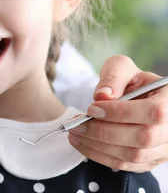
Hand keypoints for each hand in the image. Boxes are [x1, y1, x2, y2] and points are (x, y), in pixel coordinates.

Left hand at [68, 55, 167, 171]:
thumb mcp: (123, 68)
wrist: (139, 98)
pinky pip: (126, 165)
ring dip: (98, 146)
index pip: (153, 112)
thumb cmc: (132, 82)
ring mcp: (164, 149)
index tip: (91, 109)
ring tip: (74, 133)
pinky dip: (100, 156)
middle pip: (142, 138)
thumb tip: (102, 96)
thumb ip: (113, 76)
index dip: (120, 113)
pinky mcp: (151, 161)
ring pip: (133, 156)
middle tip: (76, 124)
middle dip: (103, 132)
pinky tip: (82, 143)